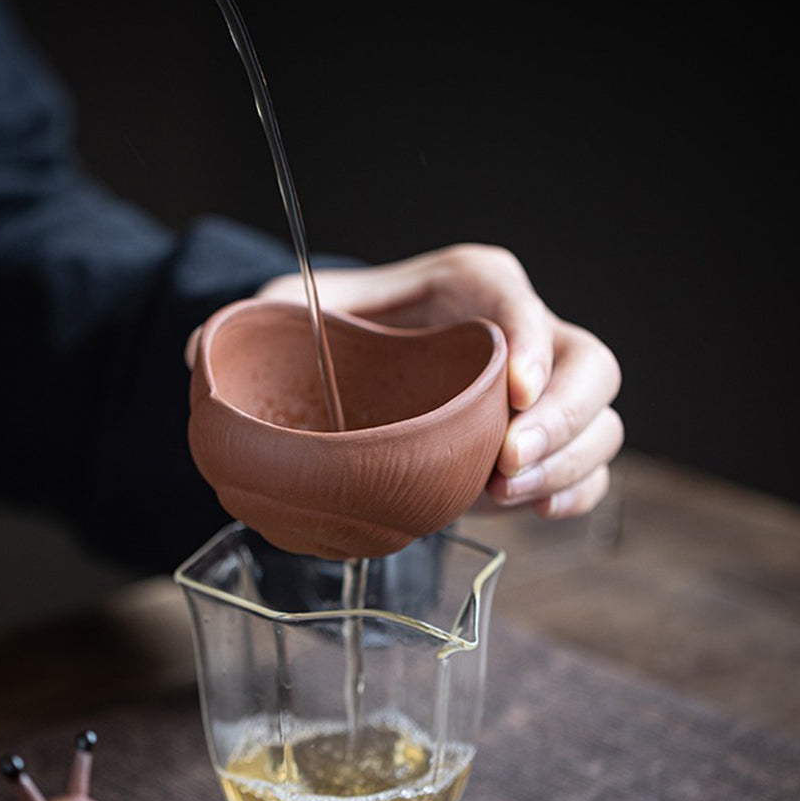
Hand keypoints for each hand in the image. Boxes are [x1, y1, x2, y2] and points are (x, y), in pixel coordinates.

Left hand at [256, 243, 622, 518]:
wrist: (380, 369)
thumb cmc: (356, 335)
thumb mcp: (313, 315)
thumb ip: (267, 323)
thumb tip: (197, 355)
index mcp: (477, 288)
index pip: (527, 308)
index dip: (536, 346)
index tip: (514, 392)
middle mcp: (528, 335)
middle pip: (592, 368)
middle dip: (563, 420)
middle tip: (505, 465)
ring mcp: (546, 394)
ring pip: (602, 423)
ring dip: (568, 465)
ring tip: (504, 496)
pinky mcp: (547, 443)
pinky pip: (591, 470)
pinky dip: (575, 493)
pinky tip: (536, 512)